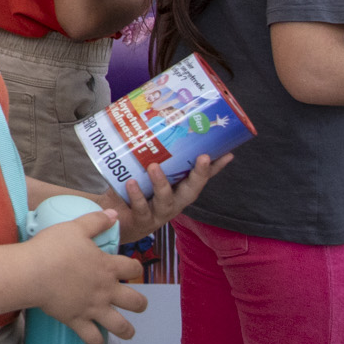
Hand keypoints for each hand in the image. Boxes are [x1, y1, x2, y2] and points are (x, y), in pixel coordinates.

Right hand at [27, 209, 147, 343]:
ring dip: (126, 330)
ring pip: (121, 326)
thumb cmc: (52, 248)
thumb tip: (113, 214)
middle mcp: (106, 290)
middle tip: (134, 303)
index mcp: (107, 267)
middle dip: (139, 304)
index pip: (133, 267)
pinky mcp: (78, 321)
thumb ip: (96, 221)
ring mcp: (93, 308)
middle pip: (136, 302)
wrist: (33, 272)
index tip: (130, 268)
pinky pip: (92, 339)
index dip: (135, 267)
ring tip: (126, 331)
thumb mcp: (75, 227)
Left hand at [110, 153, 227, 239]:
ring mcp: (159, 213)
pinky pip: (141, 208)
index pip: (200, 178)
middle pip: (191, 190)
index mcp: (179, 190)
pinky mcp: (141, 220)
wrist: (115, 220)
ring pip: (166, 200)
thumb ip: (149, 155)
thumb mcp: (143, 172)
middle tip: (204, 157)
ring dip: (161, 182)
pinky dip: (137, 195)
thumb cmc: (135, 191)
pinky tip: (131, 182)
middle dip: (200, 174)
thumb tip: (149, 123)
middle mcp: (174, 202)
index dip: (215, 167)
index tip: (228, 153)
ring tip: (154, 166)